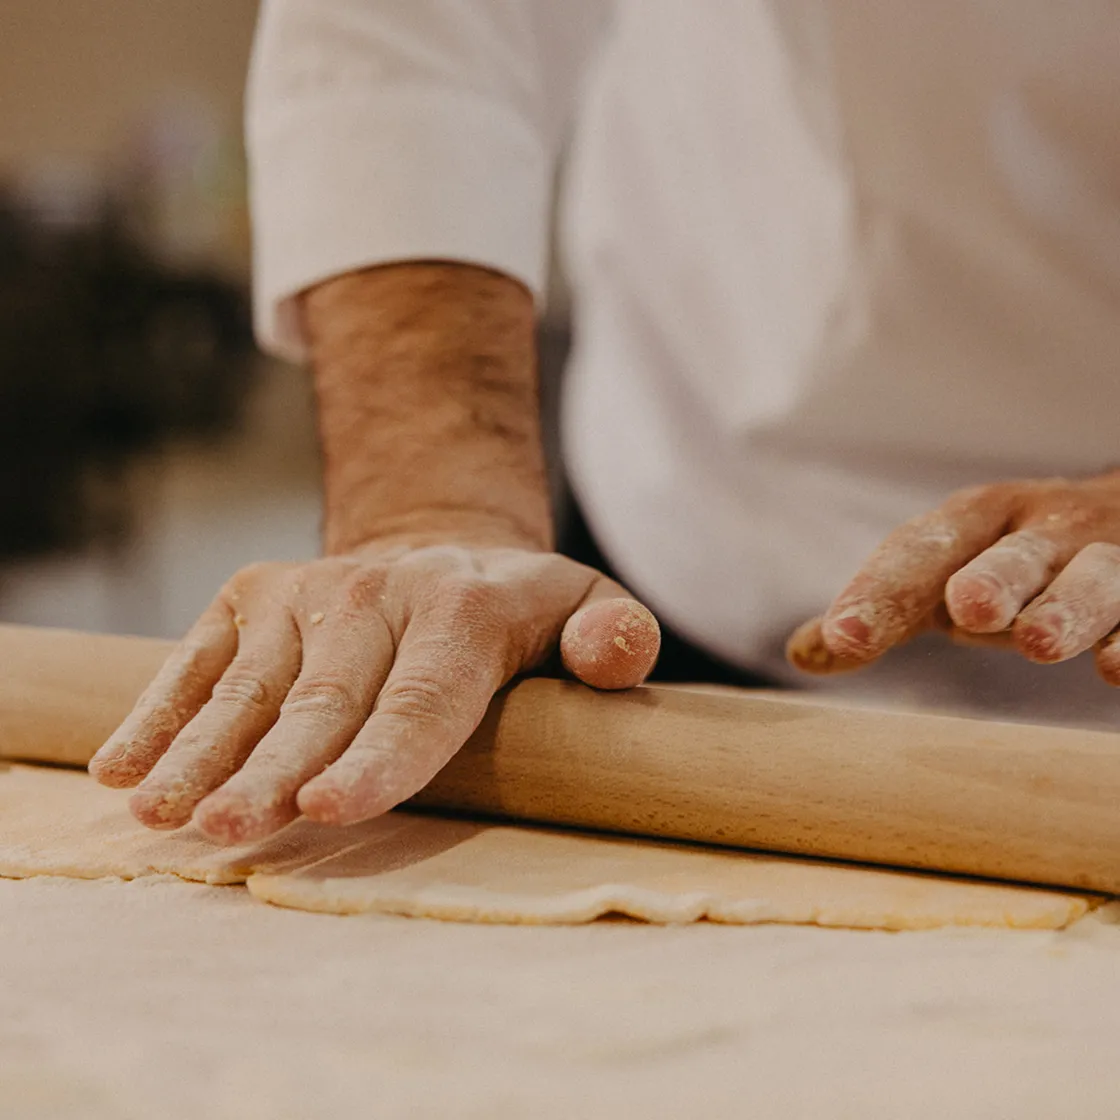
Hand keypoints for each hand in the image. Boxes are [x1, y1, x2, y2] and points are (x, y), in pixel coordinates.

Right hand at [89, 534, 658, 842]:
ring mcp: (300, 596)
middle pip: (320, 703)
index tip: (327, 808)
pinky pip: (196, 660)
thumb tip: (615, 656)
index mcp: (460, 610)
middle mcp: (372, 595)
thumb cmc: (513, 612)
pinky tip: (122, 769)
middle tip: (226, 831)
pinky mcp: (249, 598)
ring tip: (160, 813)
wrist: (433, 549)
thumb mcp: (584, 608)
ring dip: (199, 753)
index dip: (377, 758)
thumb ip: (614, 635)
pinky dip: (157, 714)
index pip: (419, 700)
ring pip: (247, 688)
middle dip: (271, 772)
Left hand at [787, 472, 1119, 682]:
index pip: (918, 552)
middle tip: (967, 608)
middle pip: (1013, 555)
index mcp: (974, 522)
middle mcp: (1041, 533)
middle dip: (992, 579)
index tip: (842, 638)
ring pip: (1093, 580)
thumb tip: (803, 654)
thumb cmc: (1013, 561)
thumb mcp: (946, 573)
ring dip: (1067, 608)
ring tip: (1039, 643)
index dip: (879, 591)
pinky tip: (1119, 671)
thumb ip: (885, 609)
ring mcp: (1107, 559)